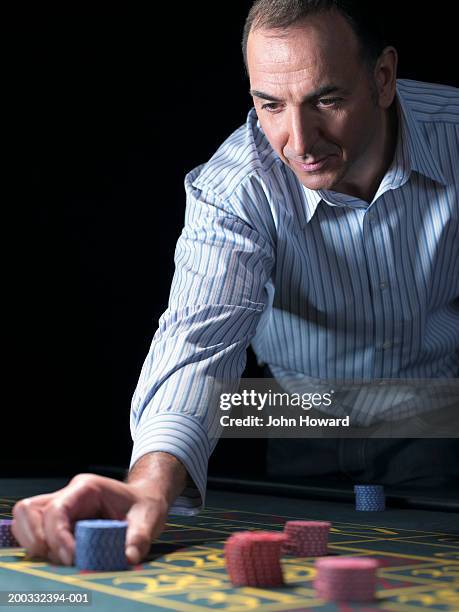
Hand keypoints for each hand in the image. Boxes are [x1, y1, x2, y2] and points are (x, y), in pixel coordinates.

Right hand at [12, 452, 187, 565]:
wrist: (144, 501)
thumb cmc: (144, 506)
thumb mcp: (148, 519)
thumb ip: (138, 538)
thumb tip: (128, 558)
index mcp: (87, 488)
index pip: (57, 509)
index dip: (57, 536)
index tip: (71, 559)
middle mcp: (68, 495)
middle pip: (29, 509)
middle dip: (36, 538)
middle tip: (62, 560)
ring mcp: (61, 507)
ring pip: (26, 517)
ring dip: (33, 542)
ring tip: (61, 560)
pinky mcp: (59, 522)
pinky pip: (34, 531)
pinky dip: (39, 547)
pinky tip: (62, 558)